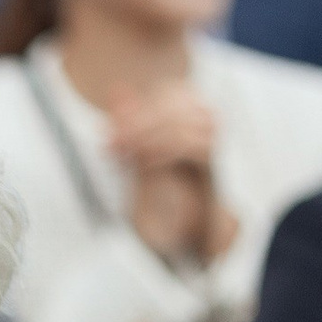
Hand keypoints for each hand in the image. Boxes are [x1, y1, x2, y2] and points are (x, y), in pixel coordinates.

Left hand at [107, 85, 237, 267]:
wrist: (189, 232)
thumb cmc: (163, 190)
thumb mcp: (138, 154)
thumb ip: (132, 122)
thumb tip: (117, 89)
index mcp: (190, 115)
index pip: (169, 91)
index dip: (137, 107)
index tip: (108, 129)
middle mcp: (207, 126)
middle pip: (178, 105)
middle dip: (138, 123)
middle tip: (109, 144)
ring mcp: (212, 147)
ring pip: (187, 124)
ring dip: (150, 136)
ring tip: (124, 155)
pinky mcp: (213, 170)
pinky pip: (197, 149)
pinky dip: (166, 152)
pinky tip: (144, 164)